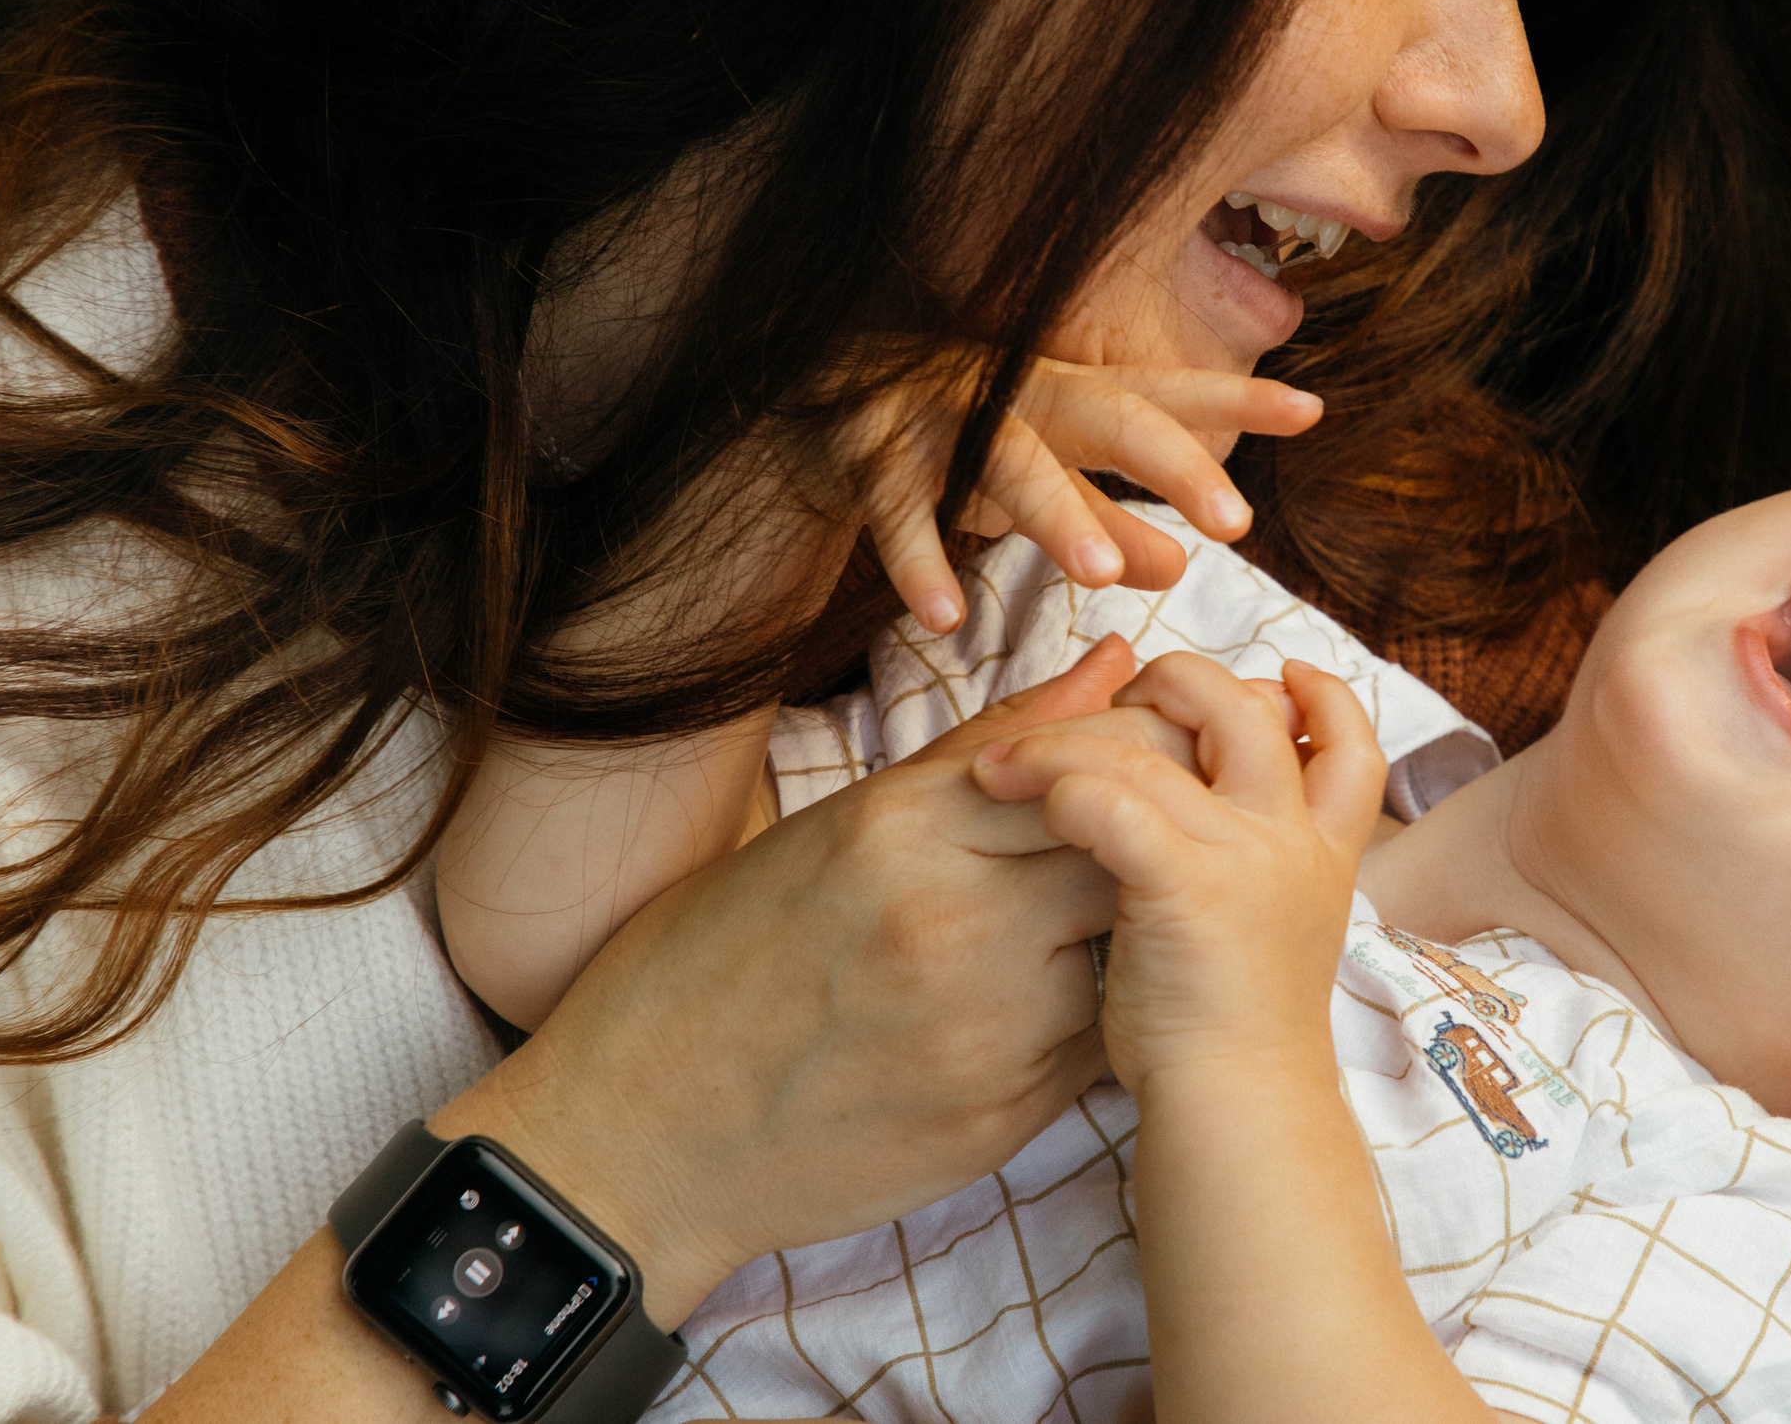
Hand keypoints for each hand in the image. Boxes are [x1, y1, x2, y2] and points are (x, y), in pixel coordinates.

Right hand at [434, 638, 1143, 1327]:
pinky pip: (1102, 1044)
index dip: (1139, 760)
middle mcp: (952, 917)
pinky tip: (1047, 1005)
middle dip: (1147, 843)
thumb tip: (1115, 660)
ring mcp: (983, 1023)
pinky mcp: (1001, 1112)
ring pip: (1130, 950)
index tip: (1141, 767)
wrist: (643, 1131)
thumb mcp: (839, 826)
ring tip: (1072, 932)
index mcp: (901, 825)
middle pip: (1126, 850)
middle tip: (1136, 849)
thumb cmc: (723, 959)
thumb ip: (988, 745)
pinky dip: (1096, 1015)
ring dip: (1125, 935)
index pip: (1092, 761)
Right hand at [849, 357, 1321, 632]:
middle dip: (1172, 464)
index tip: (1312, 411)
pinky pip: (897, 509)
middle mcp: (1016, 389)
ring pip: (1009, 459)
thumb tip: (1185, 567)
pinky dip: (921, 562)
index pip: (1168, 392)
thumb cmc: (962, 446)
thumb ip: (1115, 522)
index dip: (1237, 399)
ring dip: (1057, 514)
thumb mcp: (1049, 480)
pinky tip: (947, 619)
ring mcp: (942, 412)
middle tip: (1234, 522)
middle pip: (1108, 416)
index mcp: (1071, 393)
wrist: (821, 400)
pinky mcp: (870, 449)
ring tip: (1100, 576)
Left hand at [970, 652, 1386, 1094]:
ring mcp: (1247, 856)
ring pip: (1153, 743)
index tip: (1281, 679)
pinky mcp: (1187, 885)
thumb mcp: (1262, 930)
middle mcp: (1294, 839)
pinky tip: (1009, 792)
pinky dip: (1053, 782)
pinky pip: (1109, 799)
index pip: (1352, 744)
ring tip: (1001, 760)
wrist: (1241, 1109)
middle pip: (1248, 709)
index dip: (1320, 698)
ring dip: (1064, 738)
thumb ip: (1244, 862)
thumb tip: (1189, 810)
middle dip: (1179, 682)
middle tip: (1121, 700)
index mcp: (1325, 853)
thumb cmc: (1231, 1036)